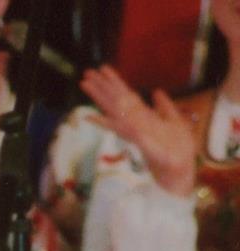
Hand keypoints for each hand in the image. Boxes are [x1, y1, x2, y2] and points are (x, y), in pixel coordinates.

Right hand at [80, 65, 195, 196]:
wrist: (179, 168)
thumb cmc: (178, 148)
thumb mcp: (175, 121)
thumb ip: (165, 107)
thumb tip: (156, 91)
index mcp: (143, 116)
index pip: (127, 95)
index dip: (115, 81)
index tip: (103, 69)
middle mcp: (135, 122)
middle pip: (115, 100)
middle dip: (101, 86)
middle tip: (86, 73)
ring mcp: (133, 131)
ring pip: (113, 110)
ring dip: (98, 98)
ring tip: (85, 85)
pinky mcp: (137, 141)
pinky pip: (120, 130)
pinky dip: (104, 123)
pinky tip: (90, 117)